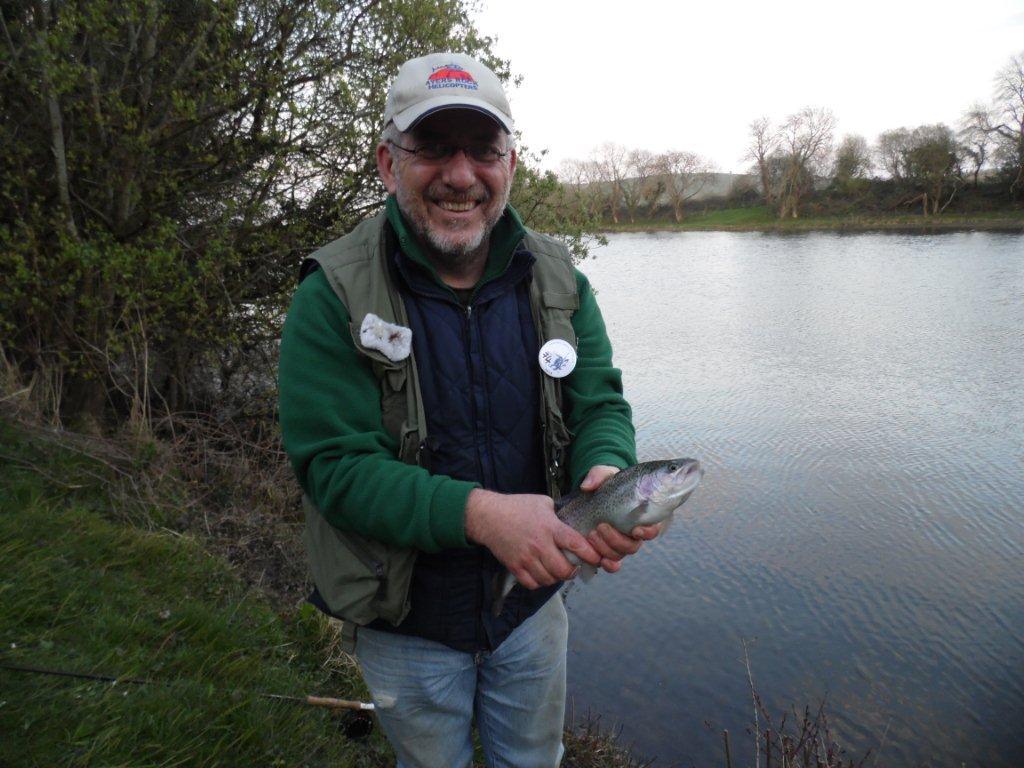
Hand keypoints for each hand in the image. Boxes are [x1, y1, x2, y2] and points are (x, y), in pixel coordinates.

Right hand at [464, 489, 601, 589]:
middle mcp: (539, 545)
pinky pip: (533, 584)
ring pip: (549, 579)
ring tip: (556, 569)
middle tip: (572, 566)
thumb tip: (574, 523)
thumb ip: (559, 515)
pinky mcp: (515, 567)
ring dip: (556, 577)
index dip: (590, 554)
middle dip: (572, 571)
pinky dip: (539, 581)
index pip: (575, 544)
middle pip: (563, 570)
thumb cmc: (517, 506)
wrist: (488, 516)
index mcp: (550, 527)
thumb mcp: (543, 503)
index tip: (597, 558)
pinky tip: (540, 572)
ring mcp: (526, 558)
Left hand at [580, 465, 661, 573]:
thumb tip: (587, 486)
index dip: (648, 533)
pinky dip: (608, 565)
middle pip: (633, 547)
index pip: (653, 530)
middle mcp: (633, 533)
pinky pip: (612, 565)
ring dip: (606, 547)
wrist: (594, 494)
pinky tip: (599, 560)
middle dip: (617, 540)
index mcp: (641, 516)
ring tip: (592, 533)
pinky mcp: (607, 550)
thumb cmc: (607, 484)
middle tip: (601, 527)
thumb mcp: (604, 474)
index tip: (635, 530)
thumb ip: (598, 475)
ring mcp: (620, 543)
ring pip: (620, 555)